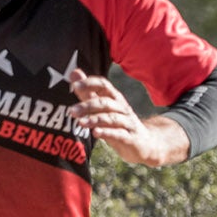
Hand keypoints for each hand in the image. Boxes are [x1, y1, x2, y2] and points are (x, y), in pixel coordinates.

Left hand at [66, 68, 180, 166]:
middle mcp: (122, 108)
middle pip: (105, 102)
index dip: (90, 84)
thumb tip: (74, 73)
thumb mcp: (102, 108)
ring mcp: (127, 122)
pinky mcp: (130, 138)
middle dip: (88, 105)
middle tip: (72, 111)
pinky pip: (119, 134)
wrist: (144, 143)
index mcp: (114, 98)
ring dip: (95, 119)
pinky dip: (107, 132)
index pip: (104, 85)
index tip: (74, 86)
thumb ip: (87, 92)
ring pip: (111, 118)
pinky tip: (95, 133)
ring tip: (80, 122)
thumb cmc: (118, 123)